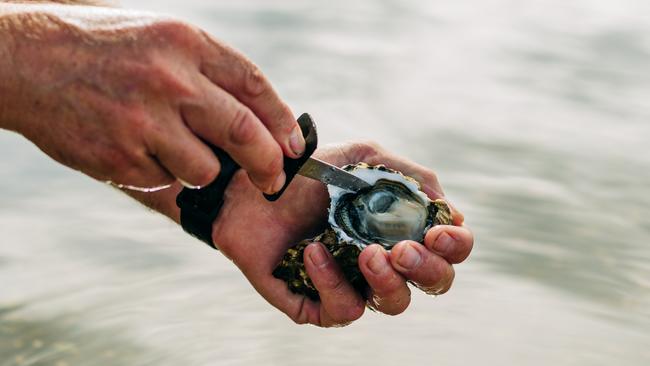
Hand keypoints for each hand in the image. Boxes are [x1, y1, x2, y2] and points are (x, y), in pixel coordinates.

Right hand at [0, 4, 303, 192]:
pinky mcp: (120, 158)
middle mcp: (170, 80)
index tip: (293, 145)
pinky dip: (161, 173)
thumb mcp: (160, 39)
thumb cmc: (101, 48)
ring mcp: (143, 121)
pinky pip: (165, 181)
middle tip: (272, 179)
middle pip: (244, 133)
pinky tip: (133, 147)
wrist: (23, 60)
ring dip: (201, 168)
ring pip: (206, 169)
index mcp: (185, 42)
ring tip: (169, 145)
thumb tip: (260, 120)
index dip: (282, 121)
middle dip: (267, 164)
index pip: (255, 85)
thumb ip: (208, 73)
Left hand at [210, 142, 472, 326]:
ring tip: (366, 253)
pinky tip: (314, 251)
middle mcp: (386, 259)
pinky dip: (333, 282)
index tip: (438, 231)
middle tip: (402, 248)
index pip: (448, 248)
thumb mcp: (361, 158)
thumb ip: (408, 175)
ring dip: (388, 281)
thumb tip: (448, 209)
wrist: (248, 187)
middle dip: (428, 268)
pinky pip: (344, 310)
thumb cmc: (307, 173)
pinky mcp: (319, 304)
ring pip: (396, 304)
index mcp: (402, 226)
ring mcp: (355, 283)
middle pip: (435, 283)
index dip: (455, 245)